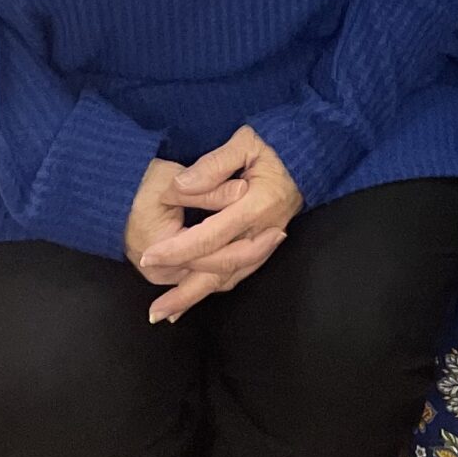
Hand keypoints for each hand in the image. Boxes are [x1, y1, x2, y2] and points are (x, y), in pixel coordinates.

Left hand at [136, 124, 302, 321]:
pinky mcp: (265, 246)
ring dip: (197, 296)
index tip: (149, 256)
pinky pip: (239, 273)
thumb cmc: (273, 147)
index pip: (212, 235)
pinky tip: (194, 296)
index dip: (179, 249)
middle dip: (184, 289)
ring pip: (229, 277)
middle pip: (220, 268)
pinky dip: (215, 287)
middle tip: (154, 308)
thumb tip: (180, 186)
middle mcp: (264, 230)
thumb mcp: (244, 143)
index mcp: (258, 204)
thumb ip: (213, 164)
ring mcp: (267, 242)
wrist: (308, 156)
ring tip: (168, 313)